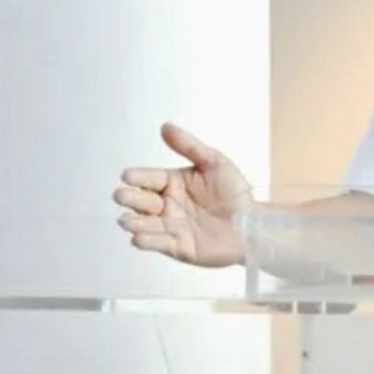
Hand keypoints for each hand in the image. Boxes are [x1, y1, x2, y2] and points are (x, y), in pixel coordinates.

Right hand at [113, 123, 253, 266]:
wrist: (252, 222)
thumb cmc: (234, 191)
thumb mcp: (214, 163)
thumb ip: (189, 146)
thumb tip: (165, 126)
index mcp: (172, 183)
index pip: (150, 178)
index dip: (138, 177)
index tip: (127, 175)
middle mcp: (167, 205)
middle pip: (143, 201)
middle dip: (131, 198)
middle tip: (121, 195)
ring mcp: (170, 227)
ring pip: (146, 224)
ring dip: (135, 223)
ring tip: (126, 221)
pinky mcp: (178, 247)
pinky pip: (160, 244)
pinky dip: (148, 242)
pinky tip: (138, 238)